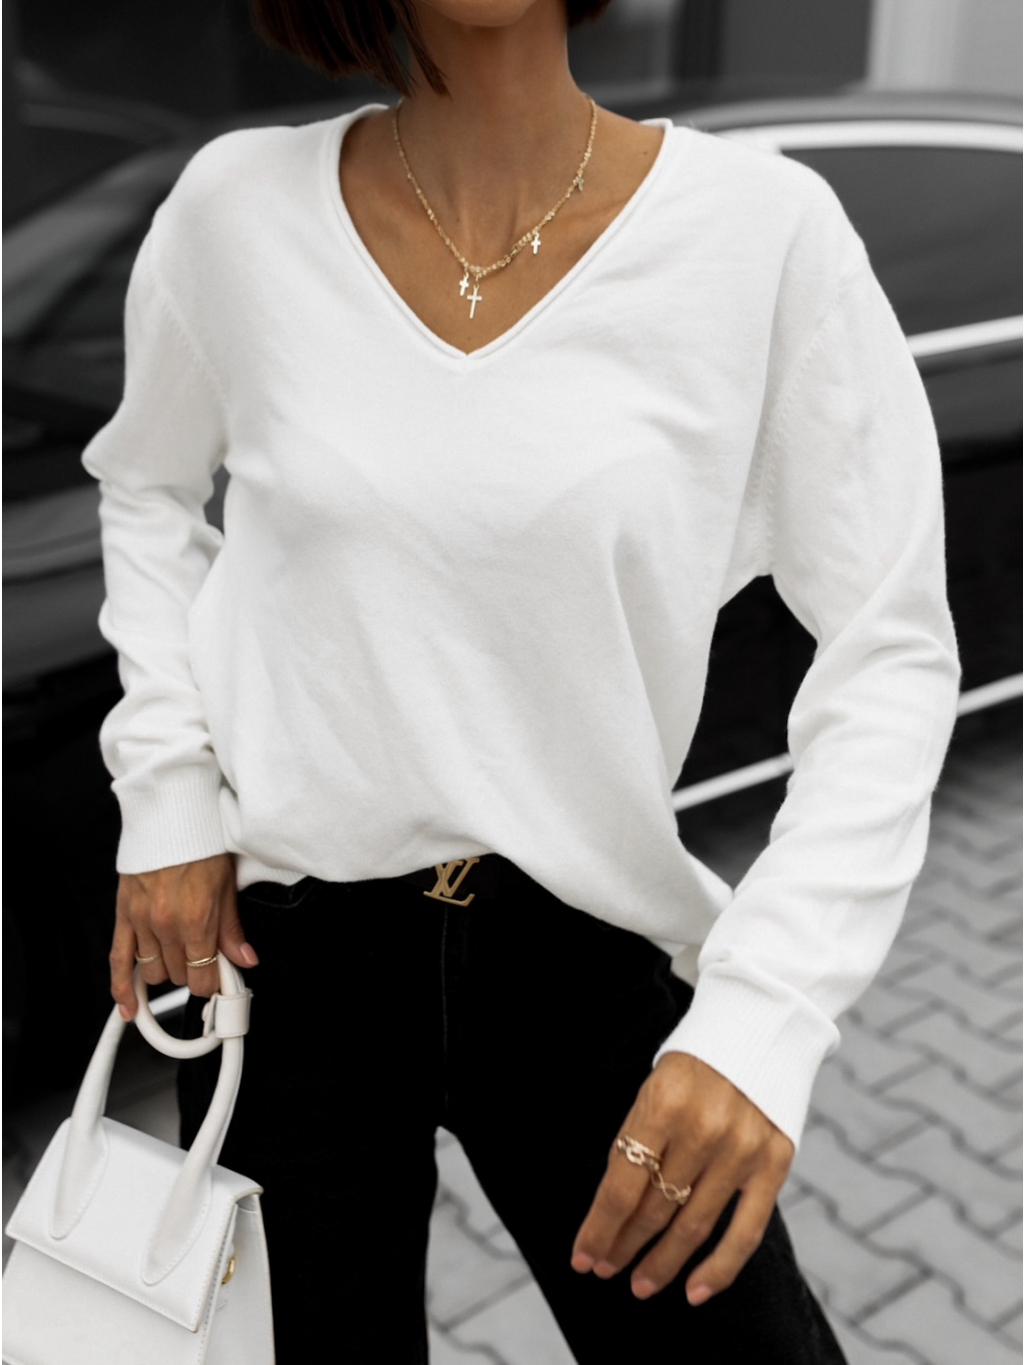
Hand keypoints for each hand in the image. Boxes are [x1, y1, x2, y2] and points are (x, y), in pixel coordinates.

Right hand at [110, 853, 256, 1019]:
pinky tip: (129, 1006)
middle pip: (179, 976)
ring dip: (167, 971)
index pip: (204, 977)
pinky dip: (122, 988)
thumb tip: (245, 959)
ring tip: (179, 957)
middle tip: (203, 957)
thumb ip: (232, 929)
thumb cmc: (201, 843)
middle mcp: (166, 925)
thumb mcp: (227, 885)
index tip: (220, 979)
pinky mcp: (123, 915)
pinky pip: (118, 961)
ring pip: (152, 972)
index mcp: (195, 920)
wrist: (170, 816)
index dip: (214, 982)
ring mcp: (142, 922)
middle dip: (193, 971)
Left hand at [570, 1052, 793, 1304]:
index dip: (599, 1228)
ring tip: (640, 1285)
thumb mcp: (654, 1089)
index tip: (582, 1257)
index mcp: (662, 1104)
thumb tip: (615, 1210)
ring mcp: (741, 1149)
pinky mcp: (774, 1163)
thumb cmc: (694, 1065)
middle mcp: (702, 1129)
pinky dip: (720, 1268)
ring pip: (693, 1226)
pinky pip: (745, 1231)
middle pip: (653, 1209)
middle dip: (623, 1246)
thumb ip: (639, 1143)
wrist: (760, 1026)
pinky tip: (694, 1292)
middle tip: (604, 1270)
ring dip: (662, 1262)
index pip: (621, 1185)